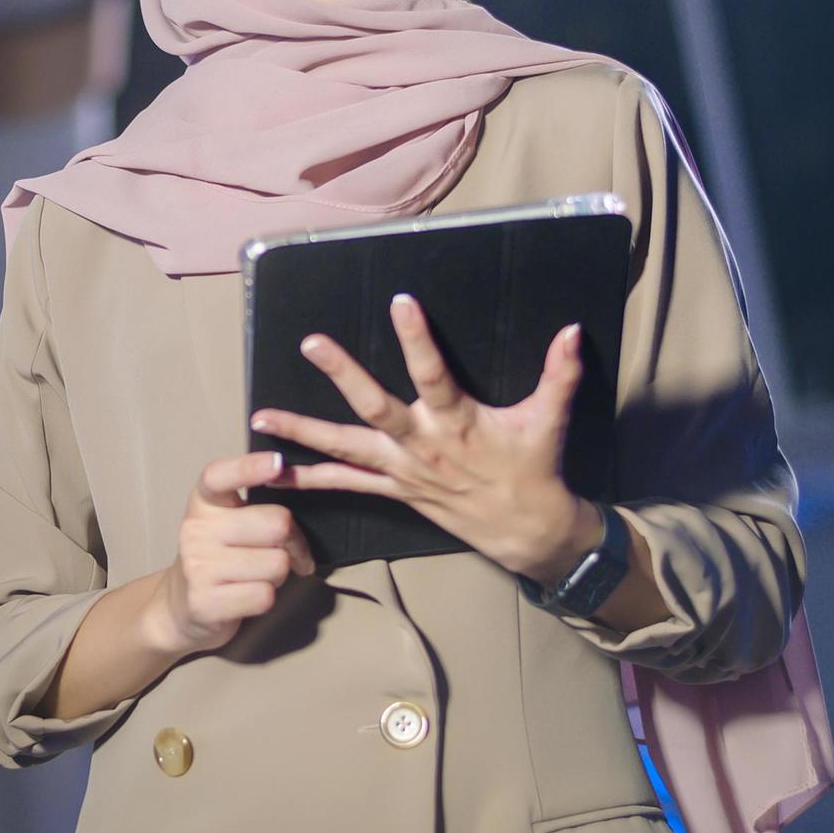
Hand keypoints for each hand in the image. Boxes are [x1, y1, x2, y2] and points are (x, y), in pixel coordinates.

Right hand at [144, 449, 319, 658]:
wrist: (180, 607)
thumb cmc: (218, 558)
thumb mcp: (226, 522)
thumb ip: (256, 505)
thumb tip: (297, 489)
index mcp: (204, 503)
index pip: (220, 476)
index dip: (250, 468)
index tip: (277, 463)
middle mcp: (196, 530)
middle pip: (277, 524)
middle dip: (295, 542)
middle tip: (288, 552)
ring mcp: (198, 567)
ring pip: (277, 564)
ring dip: (279, 575)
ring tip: (258, 575)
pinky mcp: (205, 602)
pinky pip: (264, 596)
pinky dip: (266, 599)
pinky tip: (246, 595)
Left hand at [247, 293, 594, 582]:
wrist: (525, 530)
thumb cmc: (534, 469)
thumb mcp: (548, 421)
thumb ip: (560, 374)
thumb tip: (573, 330)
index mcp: (458, 422)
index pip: (434, 374)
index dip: (417, 339)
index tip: (401, 301)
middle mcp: (422, 446)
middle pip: (376, 407)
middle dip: (343, 374)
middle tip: (313, 343)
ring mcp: (402, 471)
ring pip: (345, 449)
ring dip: (302, 432)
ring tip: (260, 417)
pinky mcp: (392, 490)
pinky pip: (343, 486)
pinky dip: (306, 480)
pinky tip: (271, 473)